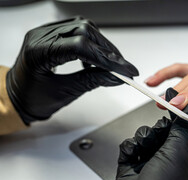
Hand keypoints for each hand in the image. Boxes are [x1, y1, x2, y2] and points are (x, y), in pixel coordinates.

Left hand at [6, 17, 137, 123]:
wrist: (17, 97)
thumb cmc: (33, 98)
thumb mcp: (65, 93)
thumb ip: (92, 81)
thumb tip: (116, 77)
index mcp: (39, 52)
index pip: (81, 47)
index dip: (107, 59)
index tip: (125, 70)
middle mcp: (41, 36)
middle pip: (85, 32)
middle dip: (109, 52)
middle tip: (124, 69)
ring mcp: (46, 32)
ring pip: (85, 27)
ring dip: (103, 45)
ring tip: (112, 63)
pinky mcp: (53, 33)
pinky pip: (79, 29)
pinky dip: (93, 42)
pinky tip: (96, 57)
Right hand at [97, 88, 187, 179]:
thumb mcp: (179, 152)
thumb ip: (186, 125)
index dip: (181, 123)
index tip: (176, 107)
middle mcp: (173, 171)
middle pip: (167, 138)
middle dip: (160, 132)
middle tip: (158, 133)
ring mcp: (153, 172)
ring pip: (149, 142)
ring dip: (144, 139)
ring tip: (143, 145)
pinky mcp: (134, 173)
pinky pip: (133, 150)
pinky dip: (132, 148)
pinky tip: (133, 152)